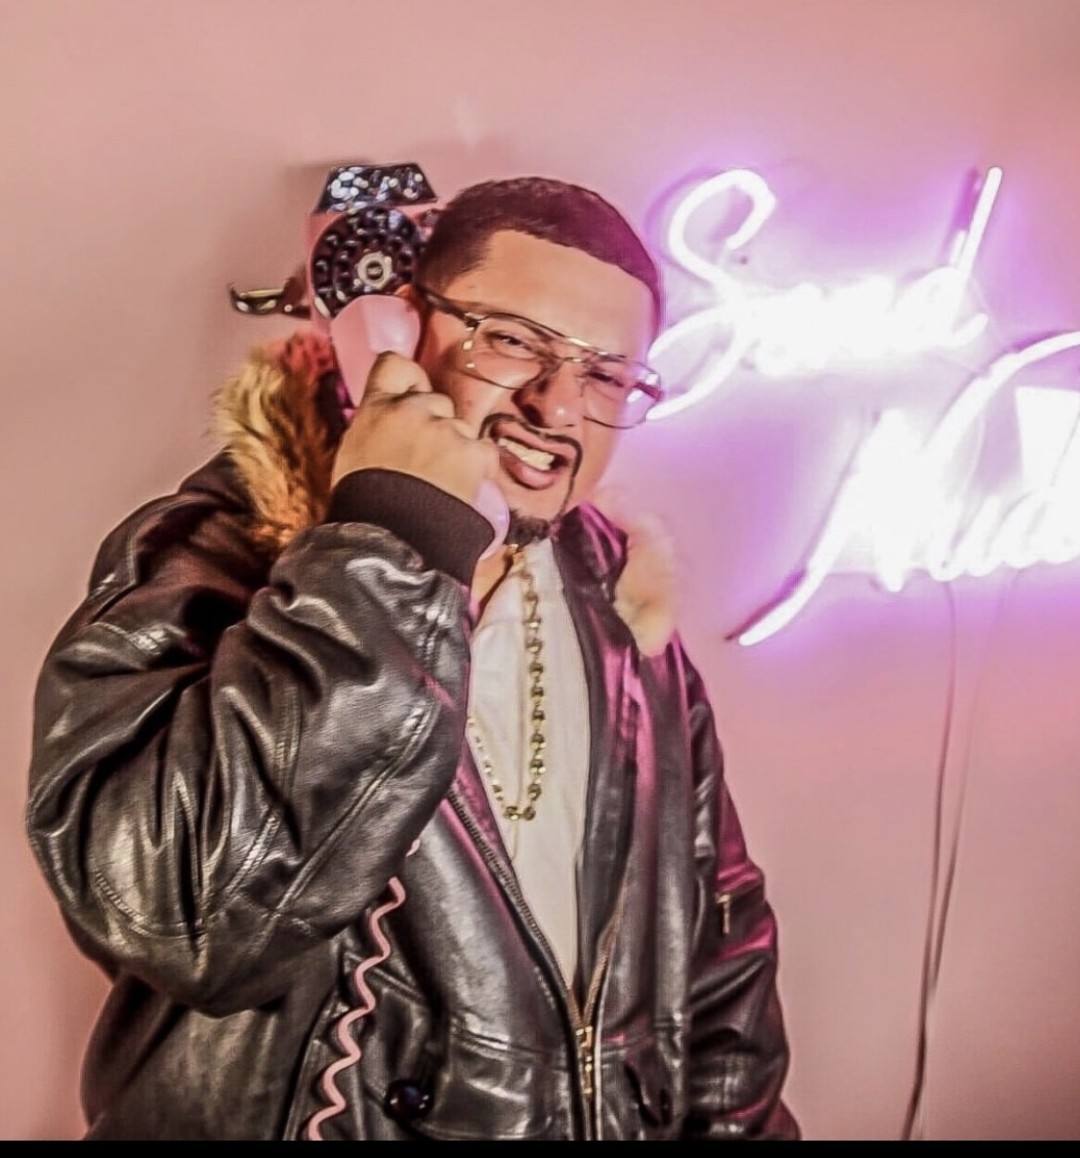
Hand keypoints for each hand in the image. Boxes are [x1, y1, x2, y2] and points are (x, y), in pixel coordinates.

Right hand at [330, 352, 498, 510]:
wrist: (389, 539)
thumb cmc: (363, 504)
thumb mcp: (354, 453)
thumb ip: (376, 427)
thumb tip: (390, 425)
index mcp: (376, 408)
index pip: (394, 364)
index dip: (409, 379)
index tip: (413, 394)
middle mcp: (411, 410)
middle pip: (436, 400)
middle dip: (436, 424)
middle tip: (426, 460)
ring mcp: (445, 429)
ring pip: (462, 426)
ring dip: (456, 448)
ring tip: (441, 483)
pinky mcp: (472, 452)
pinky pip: (484, 451)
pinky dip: (478, 469)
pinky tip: (460, 490)